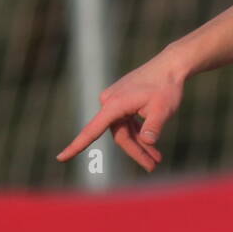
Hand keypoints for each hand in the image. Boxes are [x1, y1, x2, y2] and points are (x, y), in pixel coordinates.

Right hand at [56, 54, 184, 172]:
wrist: (171, 65)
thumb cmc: (167, 87)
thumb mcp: (163, 109)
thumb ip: (153, 127)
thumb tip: (147, 142)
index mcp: (114, 104)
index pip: (92, 130)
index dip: (76, 146)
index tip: (61, 158)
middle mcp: (109, 102)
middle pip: (119, 135)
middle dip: (136, 151)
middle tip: (153, 166)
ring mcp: (115, 101)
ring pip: (124, 130)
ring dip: (139, 145)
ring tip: (157, 159)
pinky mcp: (122, 100)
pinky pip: (127, 122)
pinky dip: (139, 133)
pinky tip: (151, 145)